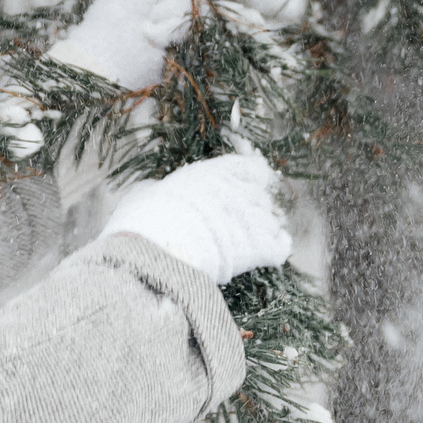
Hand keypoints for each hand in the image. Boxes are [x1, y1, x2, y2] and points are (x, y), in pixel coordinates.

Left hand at [43, 0, 196, 89]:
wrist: (108, 48)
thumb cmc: (115, 11)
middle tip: (144, 6)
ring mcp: (179, 18)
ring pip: (187, 3)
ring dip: (161, 14)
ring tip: (144, 23)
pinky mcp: (182, 39)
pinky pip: (186, 24)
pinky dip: (164, 30)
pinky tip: (150, 36)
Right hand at [100, 153, 291, 284]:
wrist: (157, 251)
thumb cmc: (144, 221)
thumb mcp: (143, 194)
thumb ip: (156, 190)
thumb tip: (152, 191)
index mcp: (213, 173)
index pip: (249, 167)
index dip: (251, 178)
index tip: (248, 186)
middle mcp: (238, 191)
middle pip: (262, 196)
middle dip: (254, 208)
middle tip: (240, 223)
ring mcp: (251, 219)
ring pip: (272, 221)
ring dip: (263, 231)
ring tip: (249, 243)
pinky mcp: (258, 248)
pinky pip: (279, 247)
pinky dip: (274, 251)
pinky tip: (267, 255)